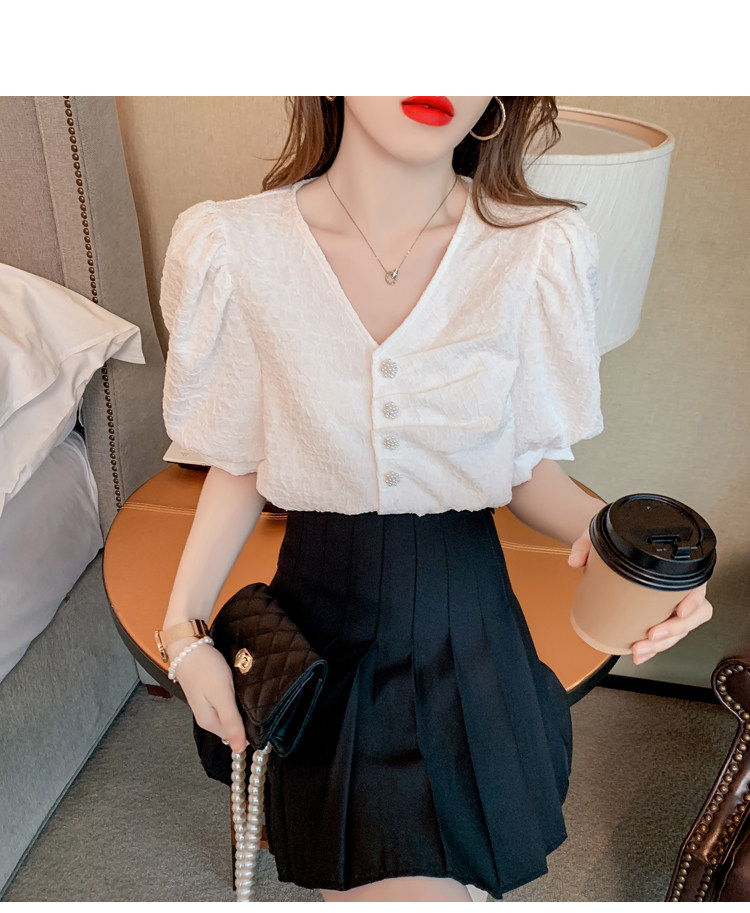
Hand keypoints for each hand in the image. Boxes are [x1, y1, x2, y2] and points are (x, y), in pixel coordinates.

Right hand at [169, 641, 248, 753]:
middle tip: (256, 701)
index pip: (235, 736)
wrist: (188, 645)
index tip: (262, 719)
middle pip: (232, 724)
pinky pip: (226, 700)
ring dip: (240, 705)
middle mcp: (207, 716)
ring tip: (247, 693)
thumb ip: (231, 722)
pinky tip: (238, 688)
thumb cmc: (204, 668)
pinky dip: (234, 696)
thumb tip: (239, 750)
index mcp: (209, 722)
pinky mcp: (208, 692)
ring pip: (230, 711)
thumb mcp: (222, 696)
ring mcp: (207, 703)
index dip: (250, 730)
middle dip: (245, 717)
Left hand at [567, 525, 713, 665]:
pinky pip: (663, 636)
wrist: (608, 544)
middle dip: (673, 631)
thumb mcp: (601, 535)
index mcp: (674, 566)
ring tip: (639, 651)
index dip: (694, 601)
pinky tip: (639, 654)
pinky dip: (652, 649)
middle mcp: (677, 586)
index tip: (680, 611)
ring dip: (661, 646)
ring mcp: (668, 603)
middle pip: (692, 616)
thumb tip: (576, 560)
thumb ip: (587, 544)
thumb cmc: (615, 538)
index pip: (697, 585)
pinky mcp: (656, 615)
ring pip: (679, 630)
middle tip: (651, 637)